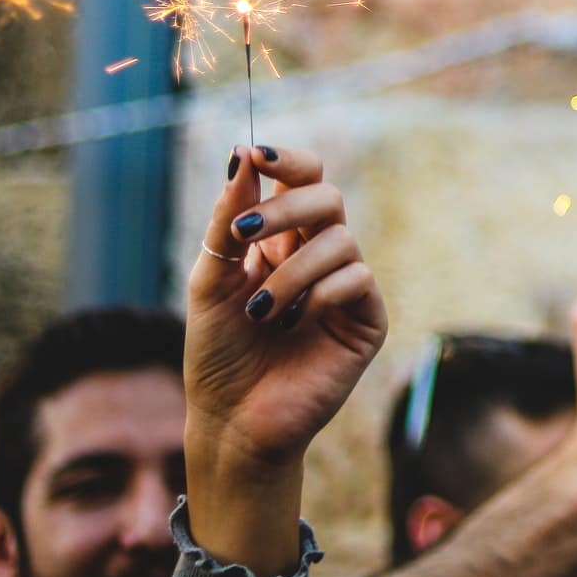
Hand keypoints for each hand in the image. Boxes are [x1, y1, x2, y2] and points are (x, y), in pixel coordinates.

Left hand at [186, 145, 387, 470]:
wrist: (233, 422)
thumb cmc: (218, 356)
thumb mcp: (210, 281)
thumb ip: (227, 221)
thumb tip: (241, 158)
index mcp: (283, 242)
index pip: (302, 182)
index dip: (286, 162)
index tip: (255, 154)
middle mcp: (319, 257)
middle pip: (327, 197)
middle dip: (285, 208)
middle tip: (246, 235)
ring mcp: (346, 287)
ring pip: (340, 239)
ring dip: (291, 272)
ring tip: (260, 312)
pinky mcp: (366, 320)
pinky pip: (357, 279)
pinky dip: (320, 293)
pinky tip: (296, 323)